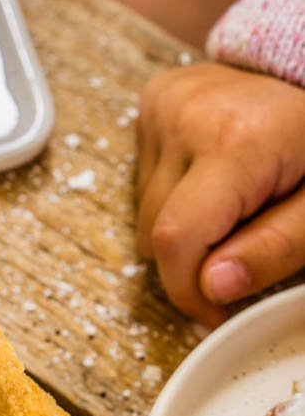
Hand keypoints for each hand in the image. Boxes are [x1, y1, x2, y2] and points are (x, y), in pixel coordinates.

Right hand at [137, 62, 304, 325]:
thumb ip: (273, 250)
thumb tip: (211, 289)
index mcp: (236, 142)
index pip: (175, 240)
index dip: (186, 292)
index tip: (214, 313)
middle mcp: (188, 116)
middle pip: (155, 232)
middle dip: (192, 260)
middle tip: (244, 245)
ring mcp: (166, 106)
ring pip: (145, 211)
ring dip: (183, 228)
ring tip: (235, 204)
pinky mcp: (155, 102)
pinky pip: (144, 179)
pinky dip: (174, 195)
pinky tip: (214, 179)